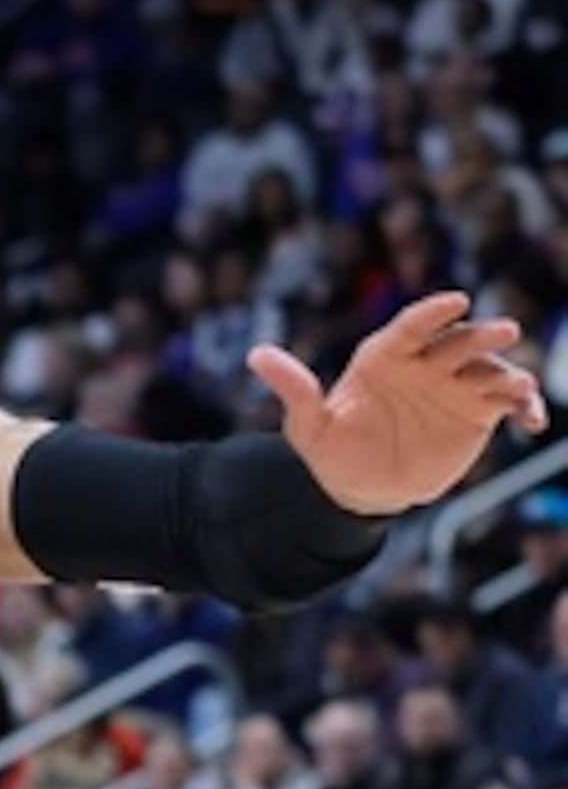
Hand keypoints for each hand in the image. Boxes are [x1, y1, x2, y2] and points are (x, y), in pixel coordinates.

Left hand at [249, 290, 547, 514]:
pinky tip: (533, 422)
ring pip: (489, 369)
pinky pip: (509, 402)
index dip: (432, 313)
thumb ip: (294, 390)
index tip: (455, 300)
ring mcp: (455, 385)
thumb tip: (255, 354)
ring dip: (508, 373)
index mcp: (385, 356)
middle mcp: (425, 364)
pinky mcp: (478, 411)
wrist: (361, 488)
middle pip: (458, 342)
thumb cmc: (332, 451)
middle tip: (502, 332)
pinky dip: (525, 405)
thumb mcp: (308, 426)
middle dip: (480, 336)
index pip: (412, 327)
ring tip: (516, 386)